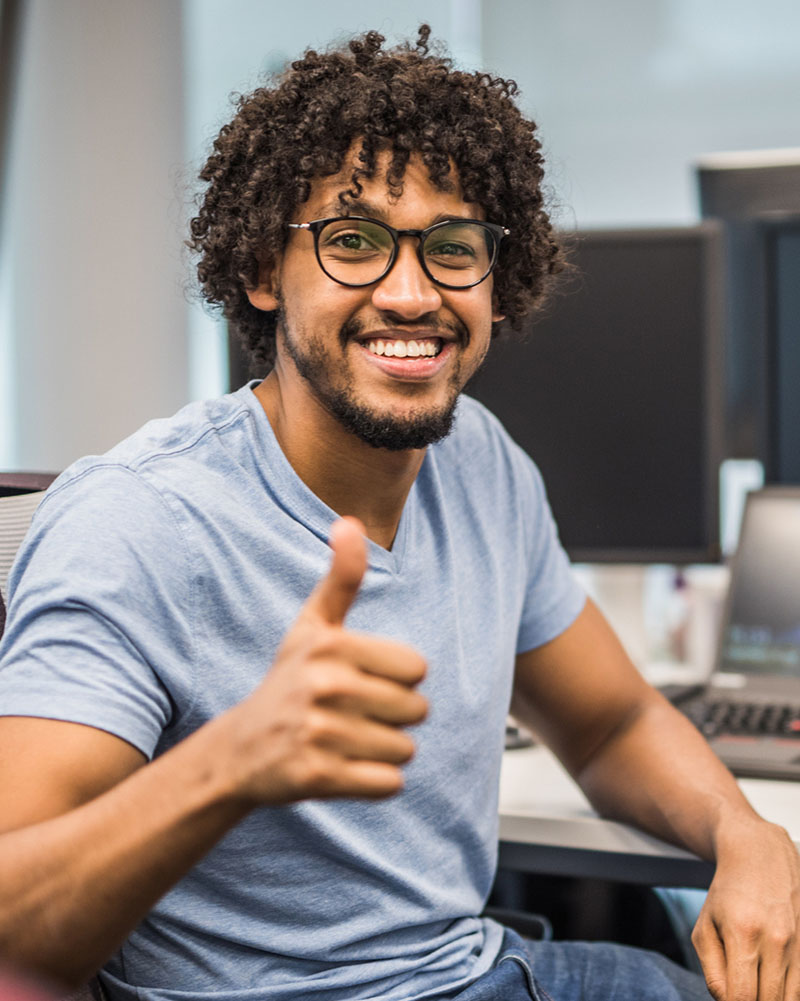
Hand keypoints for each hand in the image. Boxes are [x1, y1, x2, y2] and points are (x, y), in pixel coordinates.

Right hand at [219, 517, 427, 805]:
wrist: (239, 749)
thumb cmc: (289, 681)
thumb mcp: (312, 625)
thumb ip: (341, 577)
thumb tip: (349, 522)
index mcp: (332, 646)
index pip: (418, 669)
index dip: (399, 679)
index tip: (363, 680)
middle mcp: (325, 686)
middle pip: (417, 711)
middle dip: (395, 718)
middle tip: (352, 715)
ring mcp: (319, 733)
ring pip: (405, 750)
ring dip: (385, 752)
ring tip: (346, 741)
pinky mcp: (317, 777)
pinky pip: (389, 785)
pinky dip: (375, 782)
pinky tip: (344, 768)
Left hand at [692, 819, 799, 999]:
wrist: (760, 857)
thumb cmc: (726, 894)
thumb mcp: (704, 926)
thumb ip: (712, 969)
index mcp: (743, 933)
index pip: (742, 997)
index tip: (728, 998)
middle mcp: (776, 939)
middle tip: (739, 987)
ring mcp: (798, 943)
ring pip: (789, 998)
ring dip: (770, 998)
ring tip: (753, 982)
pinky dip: (786, 992)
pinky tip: (770, 979)